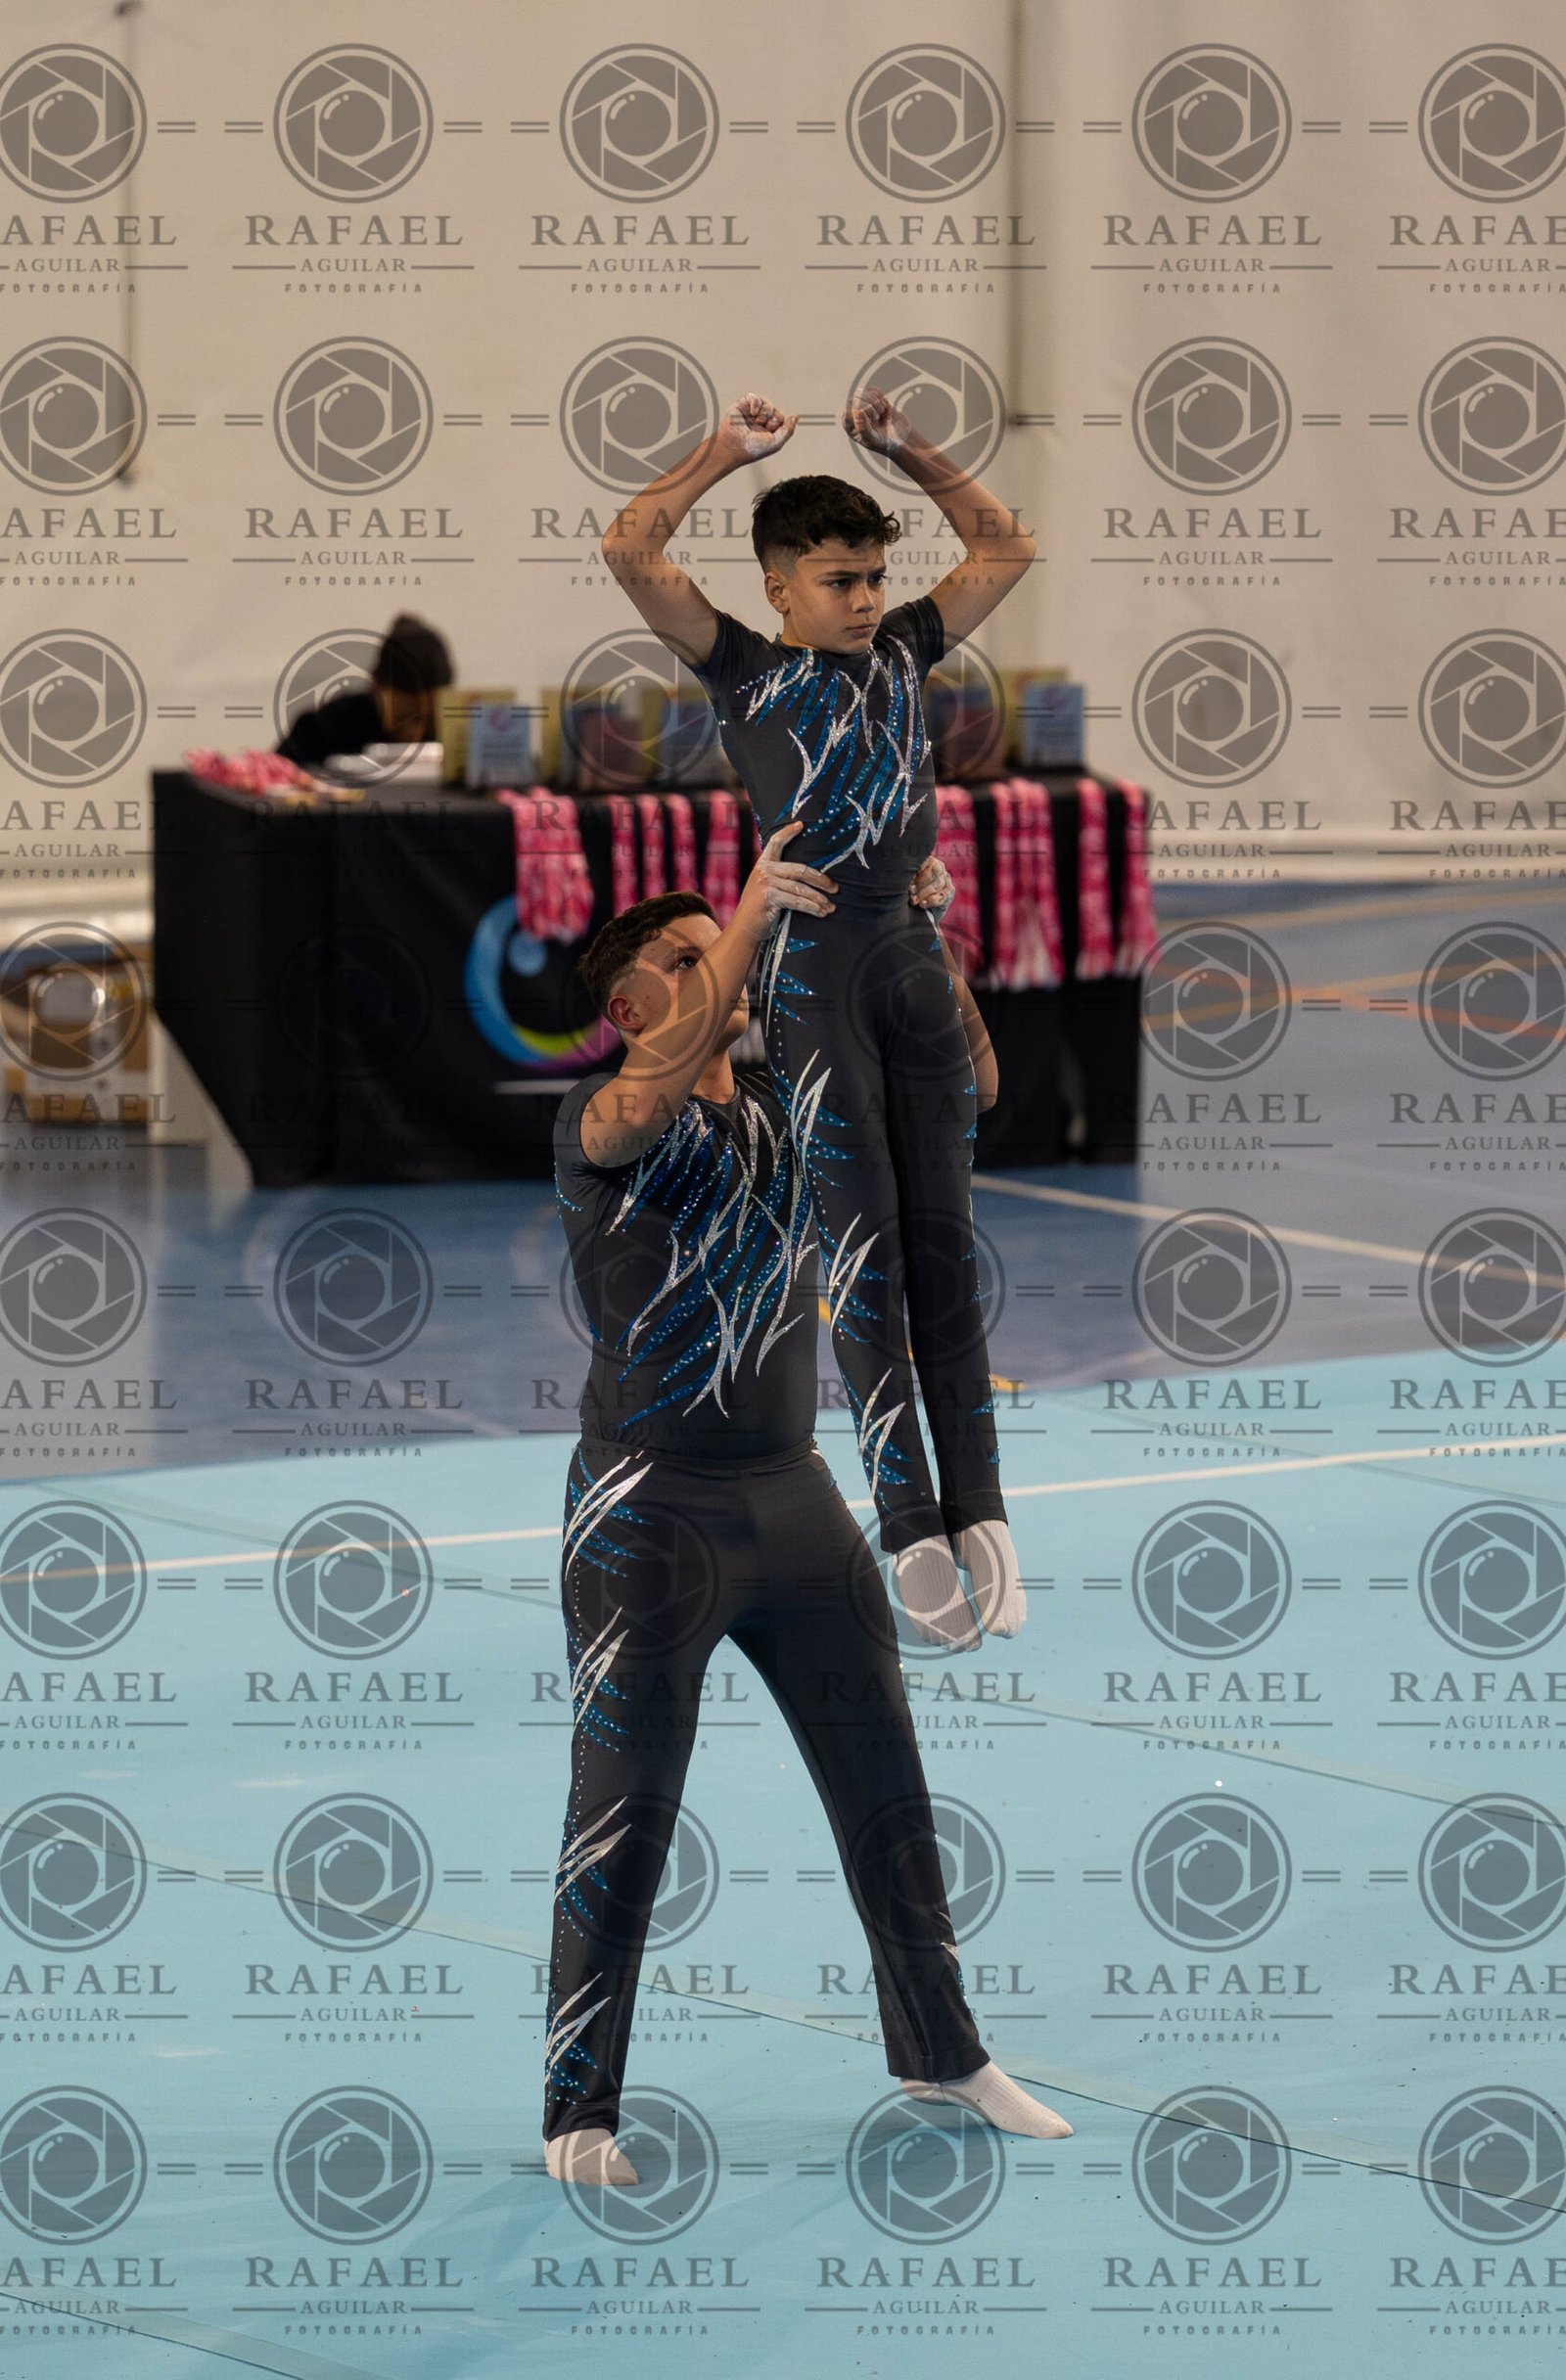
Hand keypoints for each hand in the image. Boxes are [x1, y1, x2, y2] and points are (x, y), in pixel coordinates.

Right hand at [715, 390, 798, 465]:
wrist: (733, 446)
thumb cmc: (751, 449)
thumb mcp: (776, 443)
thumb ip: (788, 430)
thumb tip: (795, 417)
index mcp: (768, 430)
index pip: (781, 419)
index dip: (778, 424)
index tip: (771, 431)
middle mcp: (760, 421)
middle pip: (775, 410)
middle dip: (772, 419)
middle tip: (763, 428)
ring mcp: (752, 413)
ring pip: (766, 403)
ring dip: (764, 412)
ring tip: (756, 421)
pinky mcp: (743, 405)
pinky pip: (755, 397)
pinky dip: (756, 404)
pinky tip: (752, 413)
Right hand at [737, 819, 836, 933]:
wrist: (744, 928)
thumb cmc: (759, 910)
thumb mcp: (766, 888)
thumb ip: (779, 879)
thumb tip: (809, 878)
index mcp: (763, 864)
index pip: (775, 842)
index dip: (788, 833)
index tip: (801, 825)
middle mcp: (764, 870)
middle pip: (800, 869)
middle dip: (821, 879)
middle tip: (835, 888)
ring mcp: (766, 883)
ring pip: (800, 888)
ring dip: (819, 898)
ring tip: (830, 906)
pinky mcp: (769, 897)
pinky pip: (796, 901)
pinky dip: (811, 907)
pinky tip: (821, 912)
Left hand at [842, 383, 915, 456]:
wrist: (901, 438)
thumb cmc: (885, 443)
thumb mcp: (874, 440)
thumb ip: (863, 429)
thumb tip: (856, 412)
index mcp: (849, 426)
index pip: (848, 412)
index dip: (862, 413)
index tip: (873, 421)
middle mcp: (852, 415)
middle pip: (856, 399)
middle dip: (871, 407)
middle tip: (877, 418)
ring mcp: (862, 405)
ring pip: (864, 393)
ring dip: (877, 403)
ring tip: (881, 415)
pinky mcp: (871, 399)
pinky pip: (873, 389)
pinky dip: (882, 398)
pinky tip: (884, 408)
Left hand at [909, 854, 953, 928]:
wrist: (923, 912)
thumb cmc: (912, 892)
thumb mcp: (909, 883)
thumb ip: (907, 876)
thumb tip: (900, 877)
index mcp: (930, 862)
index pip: (925, 862)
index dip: (915, 872)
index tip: (906, 881)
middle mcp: (940, 869)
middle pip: (932, 873)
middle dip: (919, 884)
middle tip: (910, 892)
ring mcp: (946, 881)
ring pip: (937, 884)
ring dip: (923, 893)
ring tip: (913, 900)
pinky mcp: (949, 893)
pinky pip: (942, 896)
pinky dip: (931, 901)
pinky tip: (922, 904)